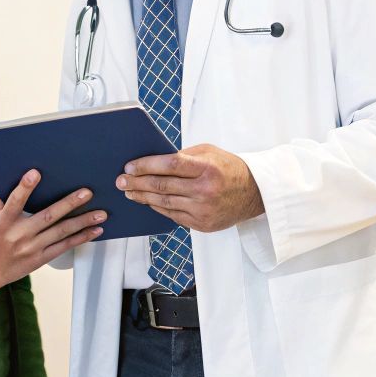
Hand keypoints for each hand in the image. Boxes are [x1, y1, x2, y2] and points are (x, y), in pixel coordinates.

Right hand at [0, 170, 104, 296]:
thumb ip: (1, 198)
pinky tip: (95, 230)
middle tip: (86, 192)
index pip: (15, 201)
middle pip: (47, 217)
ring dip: (82, 222)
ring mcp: (32, 247)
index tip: (36, 173)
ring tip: (100, 214)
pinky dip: (81, 238)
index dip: (25, 188)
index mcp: (5, 221)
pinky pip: (64, 246)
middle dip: (69, 204)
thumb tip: (1, 176)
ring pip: (61, 232)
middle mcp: (19, 234)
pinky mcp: (42, 258)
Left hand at [116, 144, 263, 231]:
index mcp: (207, 167)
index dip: (145, 165)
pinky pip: (173, 215)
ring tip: (129, 192)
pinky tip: (147, 201)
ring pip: (164, 202)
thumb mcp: (209, 152)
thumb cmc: (229, 169)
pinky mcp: (202, 224)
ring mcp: (203, 209)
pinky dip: (158, 207)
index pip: (169, 164)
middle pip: (162, 185)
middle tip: (121, 180)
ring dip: (143, 197)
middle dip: (137, 182)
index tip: (129, 166)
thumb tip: (153, 161)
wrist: (254, 193)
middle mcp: (205, 190)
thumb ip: (183, 156)